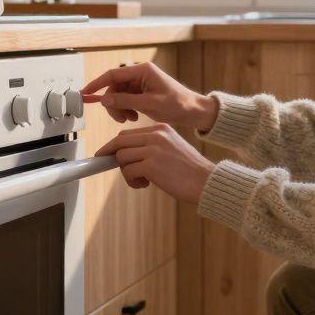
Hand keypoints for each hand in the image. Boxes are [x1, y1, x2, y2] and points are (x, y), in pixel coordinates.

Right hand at [82, 61, 219, 129]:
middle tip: (120, 117)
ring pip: (119, 94)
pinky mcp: (143, 91)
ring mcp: (141, 82)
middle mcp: (140, 74)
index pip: (112, 75)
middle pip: (114, 87)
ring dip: (120, 108)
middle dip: (113, 103)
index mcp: (143, 70)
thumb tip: (105, 99)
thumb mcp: (149, 104)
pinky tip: (134, 116)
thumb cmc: (178, 104)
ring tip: (130, 118)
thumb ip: (125, 101)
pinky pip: (126, 99)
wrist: (193, 111)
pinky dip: (127, 109)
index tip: (85, 93)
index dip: (97, 84)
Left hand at [94, 123, 215, 203]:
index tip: (108, 154)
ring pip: (122, 157)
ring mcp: (153, 149)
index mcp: (160, 128)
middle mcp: (156, 135)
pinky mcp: (151, 166)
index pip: (128, 133)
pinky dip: (132, 181)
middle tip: (110, 165)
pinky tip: (144, 185)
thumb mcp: (171, 147)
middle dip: (111, 155)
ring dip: (126, 172)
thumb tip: (125, 154)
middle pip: (119, 141)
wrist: (206, 181)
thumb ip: (151, 146)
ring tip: (140, 180)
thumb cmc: (189, 170)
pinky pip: (128, 171)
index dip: (115, 145)